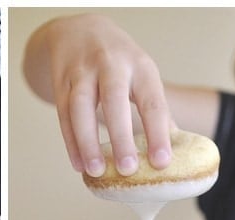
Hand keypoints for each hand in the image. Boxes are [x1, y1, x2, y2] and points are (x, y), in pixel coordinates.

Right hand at [24, 14, 172, 175]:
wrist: (78, 32)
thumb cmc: (119, 63)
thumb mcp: (141, 74)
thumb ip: (154, 108)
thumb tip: (174, 149)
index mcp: (140, 66)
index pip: (152, 101)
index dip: (158, 133)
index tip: (162, 162)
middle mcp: (111, 64)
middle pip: (114, 100)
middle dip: (121, 136)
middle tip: (127, 169)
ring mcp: (82, 72)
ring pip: (81, 108)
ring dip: (88, 142)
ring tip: (96, 171)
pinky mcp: (61, 82)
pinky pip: (63, 116)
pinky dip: (71, 142)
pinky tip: (78, 165)